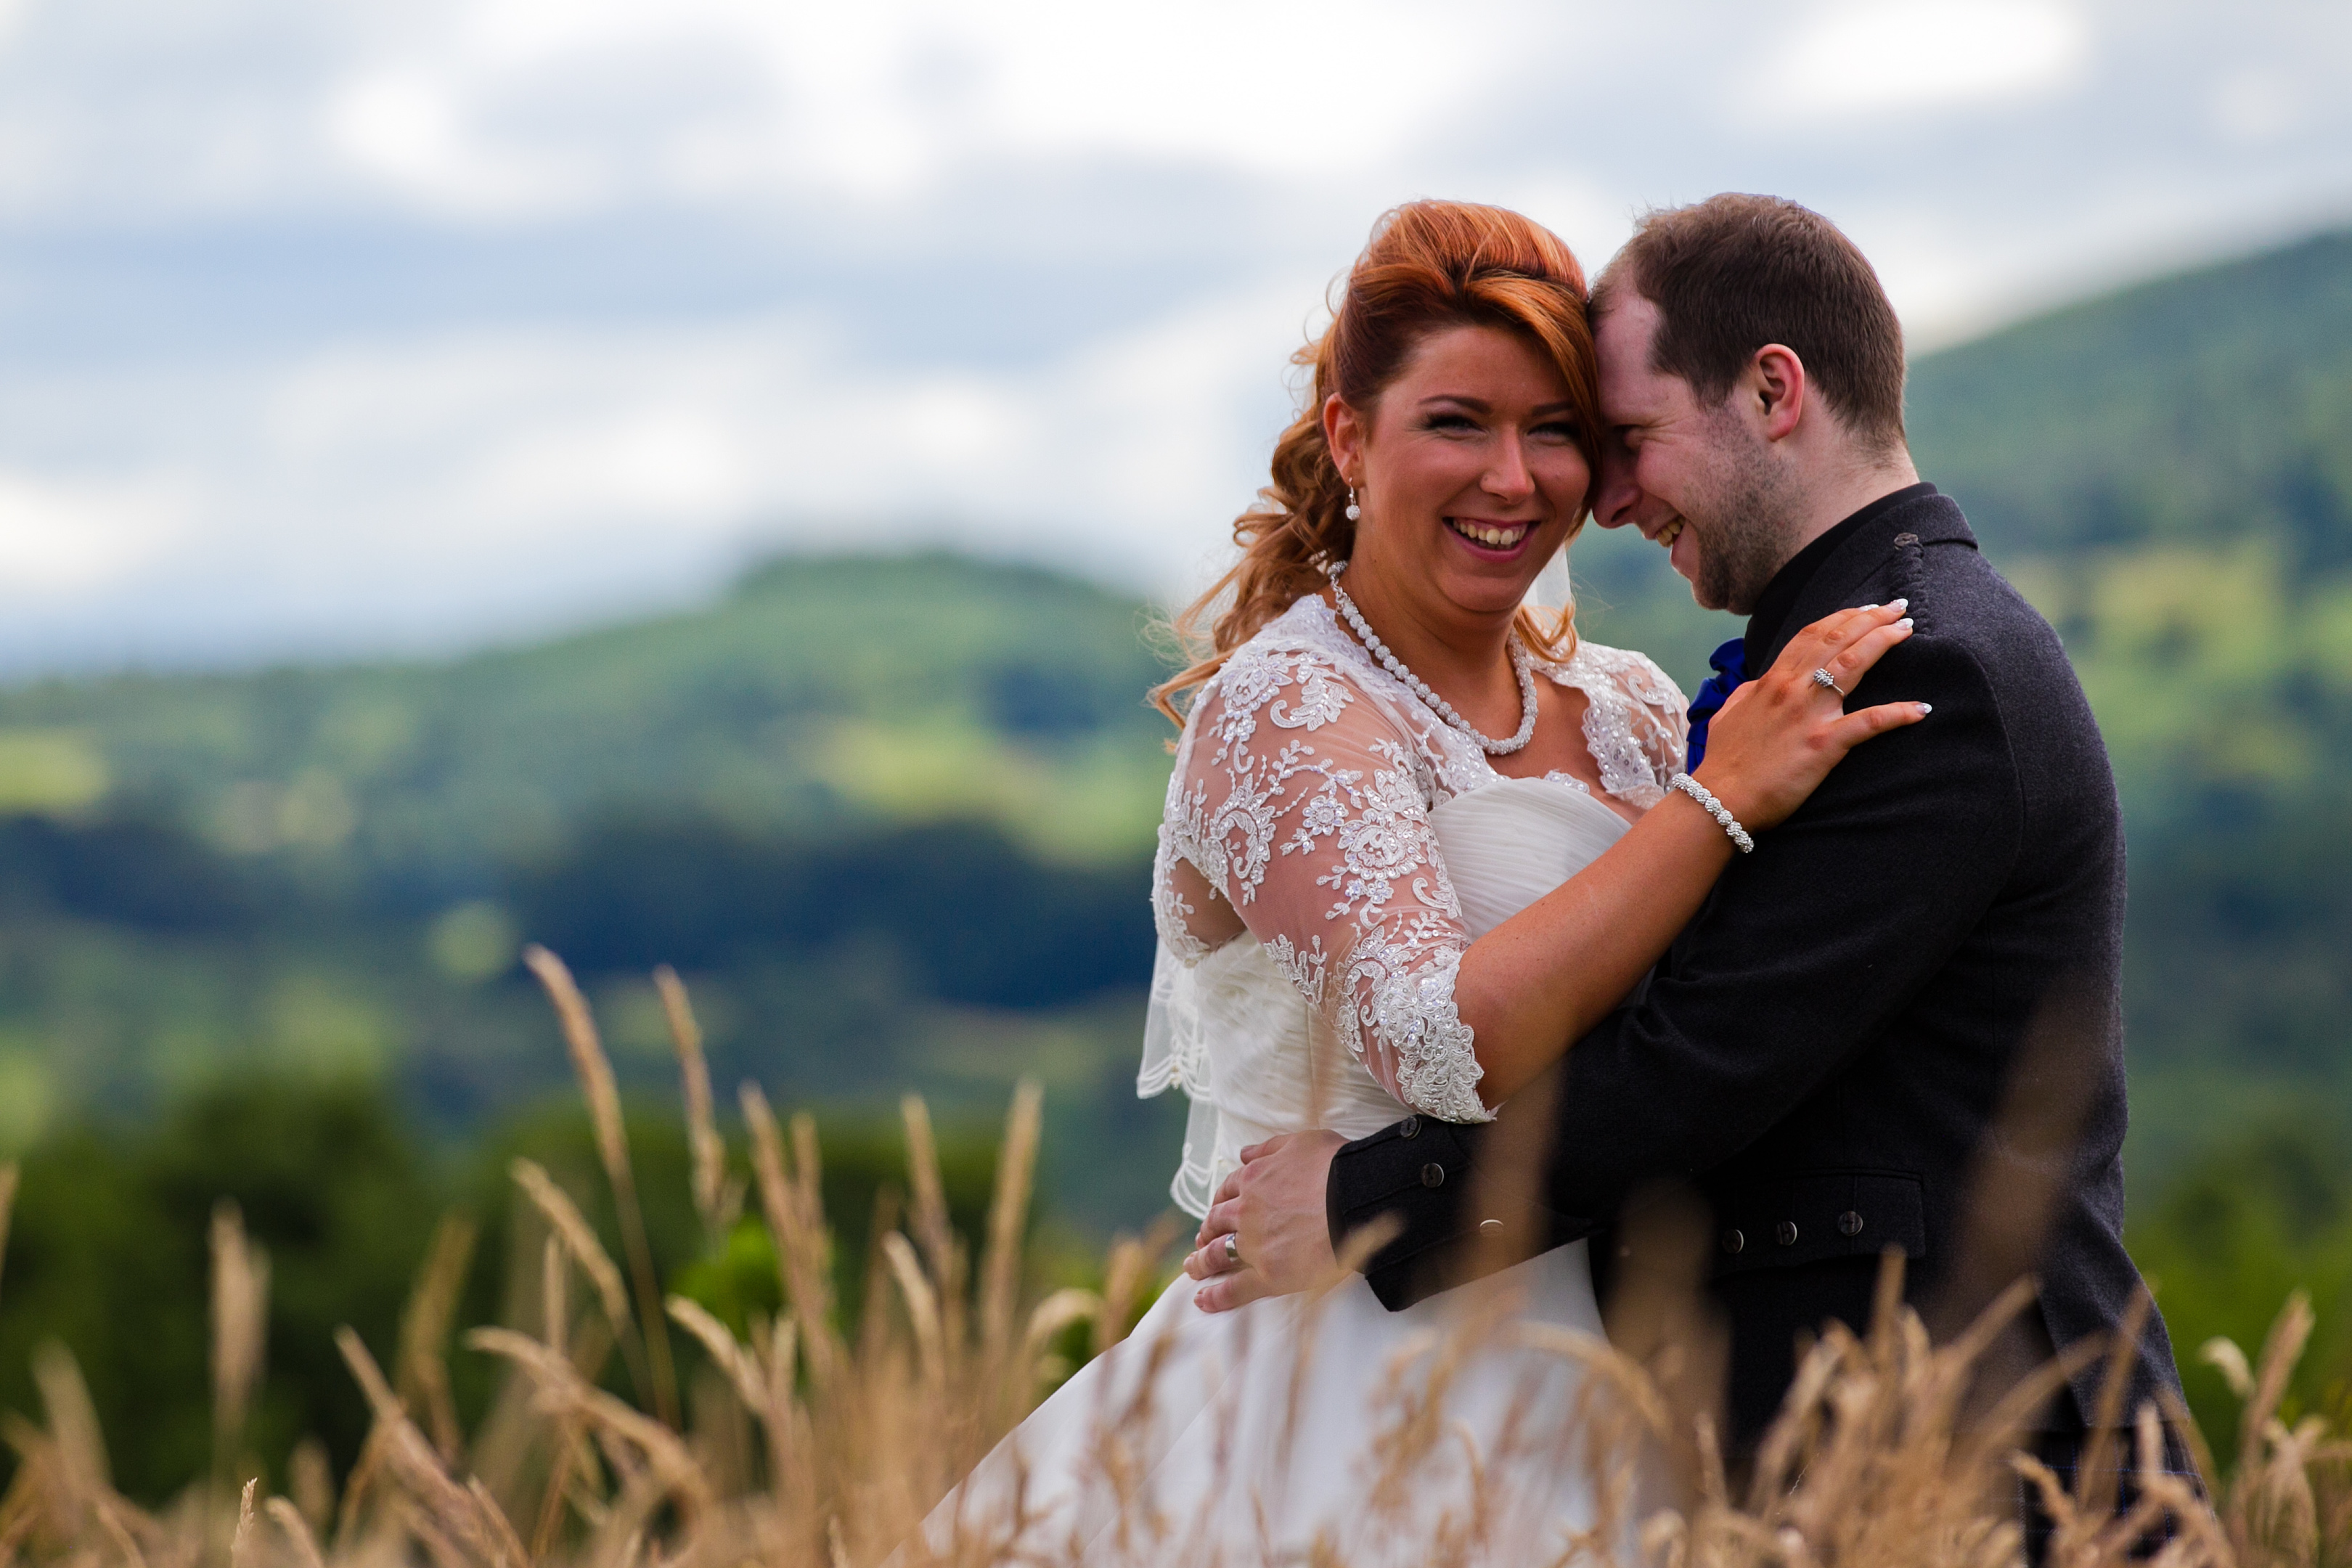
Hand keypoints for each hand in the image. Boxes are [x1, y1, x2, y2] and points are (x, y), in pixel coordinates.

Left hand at [1183, 1130, 1346, 1312]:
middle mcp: (1247, 1211)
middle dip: (1207, 1232)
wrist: (1359, 1197)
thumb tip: (1244, 1153)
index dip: (1220, 1203)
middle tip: (1202, 1241)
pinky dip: (1216, 1296)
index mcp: (1254, 1179)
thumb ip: (1269, 1148)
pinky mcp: (1269, 1275)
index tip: (1217, 1212)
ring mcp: (1256, 1244)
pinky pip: (1235, 1289)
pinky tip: (1202, 1300)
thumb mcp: (1302, 1142)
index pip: (1228, 1192)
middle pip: (1216, 1223)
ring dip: (1201, 1262)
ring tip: (1193, 1269)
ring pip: (1217, 1254)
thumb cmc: (1338, 1166)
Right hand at [1694, 600, 1928, 830]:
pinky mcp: (1823, 744)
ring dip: (1883, 641)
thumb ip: (1747, 694)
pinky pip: (1869, 723)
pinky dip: (1897, 713)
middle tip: (1898, 607)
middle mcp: (1792, 688)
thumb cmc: (1723, 761)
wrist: (1719, 798)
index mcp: (1771, 681)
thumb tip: (1759, 684)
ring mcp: (1809, 714)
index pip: (1812, 636)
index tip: (1865, 609)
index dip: (1842, 617)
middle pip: (1837, 640)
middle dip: (1871, 618)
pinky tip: (1921, 709)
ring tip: (1907, 629)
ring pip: (1853, 664)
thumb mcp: (1729, 715)